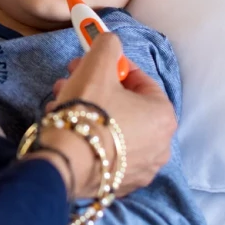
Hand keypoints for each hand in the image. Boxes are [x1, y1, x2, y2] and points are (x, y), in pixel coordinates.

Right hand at [32, 34, 176, 198]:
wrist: (66, 162)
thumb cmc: (88, 110)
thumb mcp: (97, 64)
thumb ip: (108, 44)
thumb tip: (110, 41)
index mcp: (163, 116)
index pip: (139, 79)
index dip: (111, 66)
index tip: (89, 62)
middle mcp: (161, 146)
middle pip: (125, 104)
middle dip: (95, 87)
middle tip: (70, 80)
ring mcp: (141, 169)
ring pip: (113, 127)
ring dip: (88, 110)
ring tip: (60, 103)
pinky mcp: (120, 184)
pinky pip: (106, 151)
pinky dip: (90, 136)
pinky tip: (67, 127)